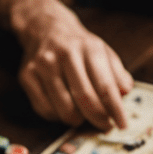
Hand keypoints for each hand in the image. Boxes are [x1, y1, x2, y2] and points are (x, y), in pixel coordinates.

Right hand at [14, 3, 132, 131]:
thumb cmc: (78, 46)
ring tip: (81, 116)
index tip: (122, 125)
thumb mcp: (102, 52)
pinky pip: (44, 109)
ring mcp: (44, 65)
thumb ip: (116, 73)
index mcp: (89, 48)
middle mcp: (66, 54)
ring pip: (64, 108)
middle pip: (84, 99)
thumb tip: (125, 92)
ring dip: (76, 120)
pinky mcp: (27, 75)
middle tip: (104, 126)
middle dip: (97, 119)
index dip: (115, 109)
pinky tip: (62, 109)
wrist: (46, 27)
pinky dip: (56, 116)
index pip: (105, 86)